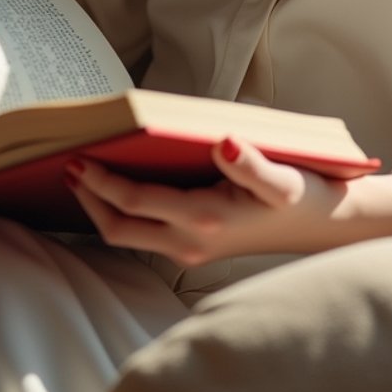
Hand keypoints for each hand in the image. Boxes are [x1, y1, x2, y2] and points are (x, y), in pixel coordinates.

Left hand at [65, 137, 352, 265]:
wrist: (324, 227)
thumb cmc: (303, 196)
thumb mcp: (285, 178)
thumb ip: (252, 164)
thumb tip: (223, 143)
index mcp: (206, 219)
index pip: (137, 202)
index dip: (102, 182)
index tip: (79, 157)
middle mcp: (191, 240)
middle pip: (119, 229)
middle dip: (89, 198)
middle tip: (67, 165)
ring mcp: (190, 248)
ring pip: (128, 235)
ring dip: (100, 207)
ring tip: (82, 174)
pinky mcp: (194, 246)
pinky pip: (143, 234)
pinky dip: (121, 212)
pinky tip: (116, 188)